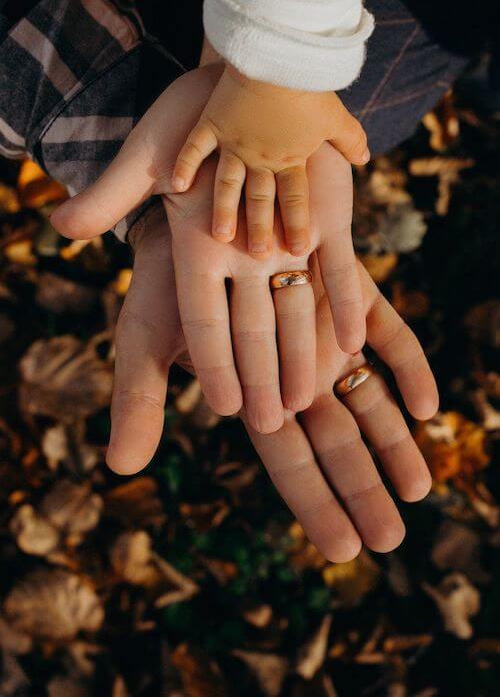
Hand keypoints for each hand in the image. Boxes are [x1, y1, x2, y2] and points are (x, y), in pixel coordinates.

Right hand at [52, 65, 365, 381]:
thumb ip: (111, 193)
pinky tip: (352, 342)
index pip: (203, 317)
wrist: (249, 91)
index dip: (212, 359)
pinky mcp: (325, 222)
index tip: (222, 404)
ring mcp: (286, 242)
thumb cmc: (188, 118)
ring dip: (302, 352)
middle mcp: (243, 257)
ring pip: (295, 307)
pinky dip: (344, 302)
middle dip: (260, 375)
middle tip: (269, 424)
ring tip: (308, 400)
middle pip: (251, 326)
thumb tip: (60, 227)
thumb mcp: (147, 156)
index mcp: (199, 249)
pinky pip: (338, 269)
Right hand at [107, 205, 436, 559]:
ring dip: (394, 441)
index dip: (314, 501)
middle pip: (336, 438)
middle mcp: (295, 371)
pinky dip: (406, 365)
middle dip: (361, 487)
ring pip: (367, 396)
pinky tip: (426, 406)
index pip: (289, 458)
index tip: (344, 549)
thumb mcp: (145, 339)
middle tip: (390, 539)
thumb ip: (138, 399)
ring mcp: (326, 334)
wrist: (195, 213)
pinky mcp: (349, 292)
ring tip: (419, 489)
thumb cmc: (163, 281)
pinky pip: (387, 333)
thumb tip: (121, 469)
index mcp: (252, 391)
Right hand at [172, 65, 369, 258]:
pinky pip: (196, 148)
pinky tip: (178, 186)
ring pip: (229, 184)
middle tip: (259, 256)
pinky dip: (186, 165)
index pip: (296, 199)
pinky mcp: (215, 122)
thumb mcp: (337, 116)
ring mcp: (236, 142)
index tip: (299, 250)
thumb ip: (350, 140)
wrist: (281, 52)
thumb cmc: (310, 85)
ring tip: (220, 236)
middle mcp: (262, 156)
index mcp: (291, 157)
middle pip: (261, 199)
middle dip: (261, 229)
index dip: (298, 224)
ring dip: (225, 211)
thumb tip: (365, 159)